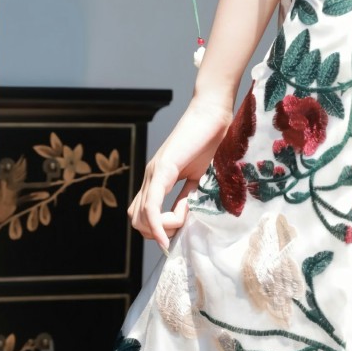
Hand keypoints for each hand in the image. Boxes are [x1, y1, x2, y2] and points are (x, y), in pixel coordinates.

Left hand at [128, 96, 235, 253]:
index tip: (183, 229)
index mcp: (158, 179)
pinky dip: (157, 225)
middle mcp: (150, 177)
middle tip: (182, 227)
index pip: (144, 215)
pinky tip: (166, 237)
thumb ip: (189, 197)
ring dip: (160, 229)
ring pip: (140, 216)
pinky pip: (151, 205)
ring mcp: (154, 172)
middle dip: (158, 233)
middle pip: (137, 220)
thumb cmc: (212, 142)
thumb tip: (185, 221)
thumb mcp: (200, 178)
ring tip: (182, 221)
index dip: (159, 231)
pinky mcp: (162, 168)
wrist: (214, 114)